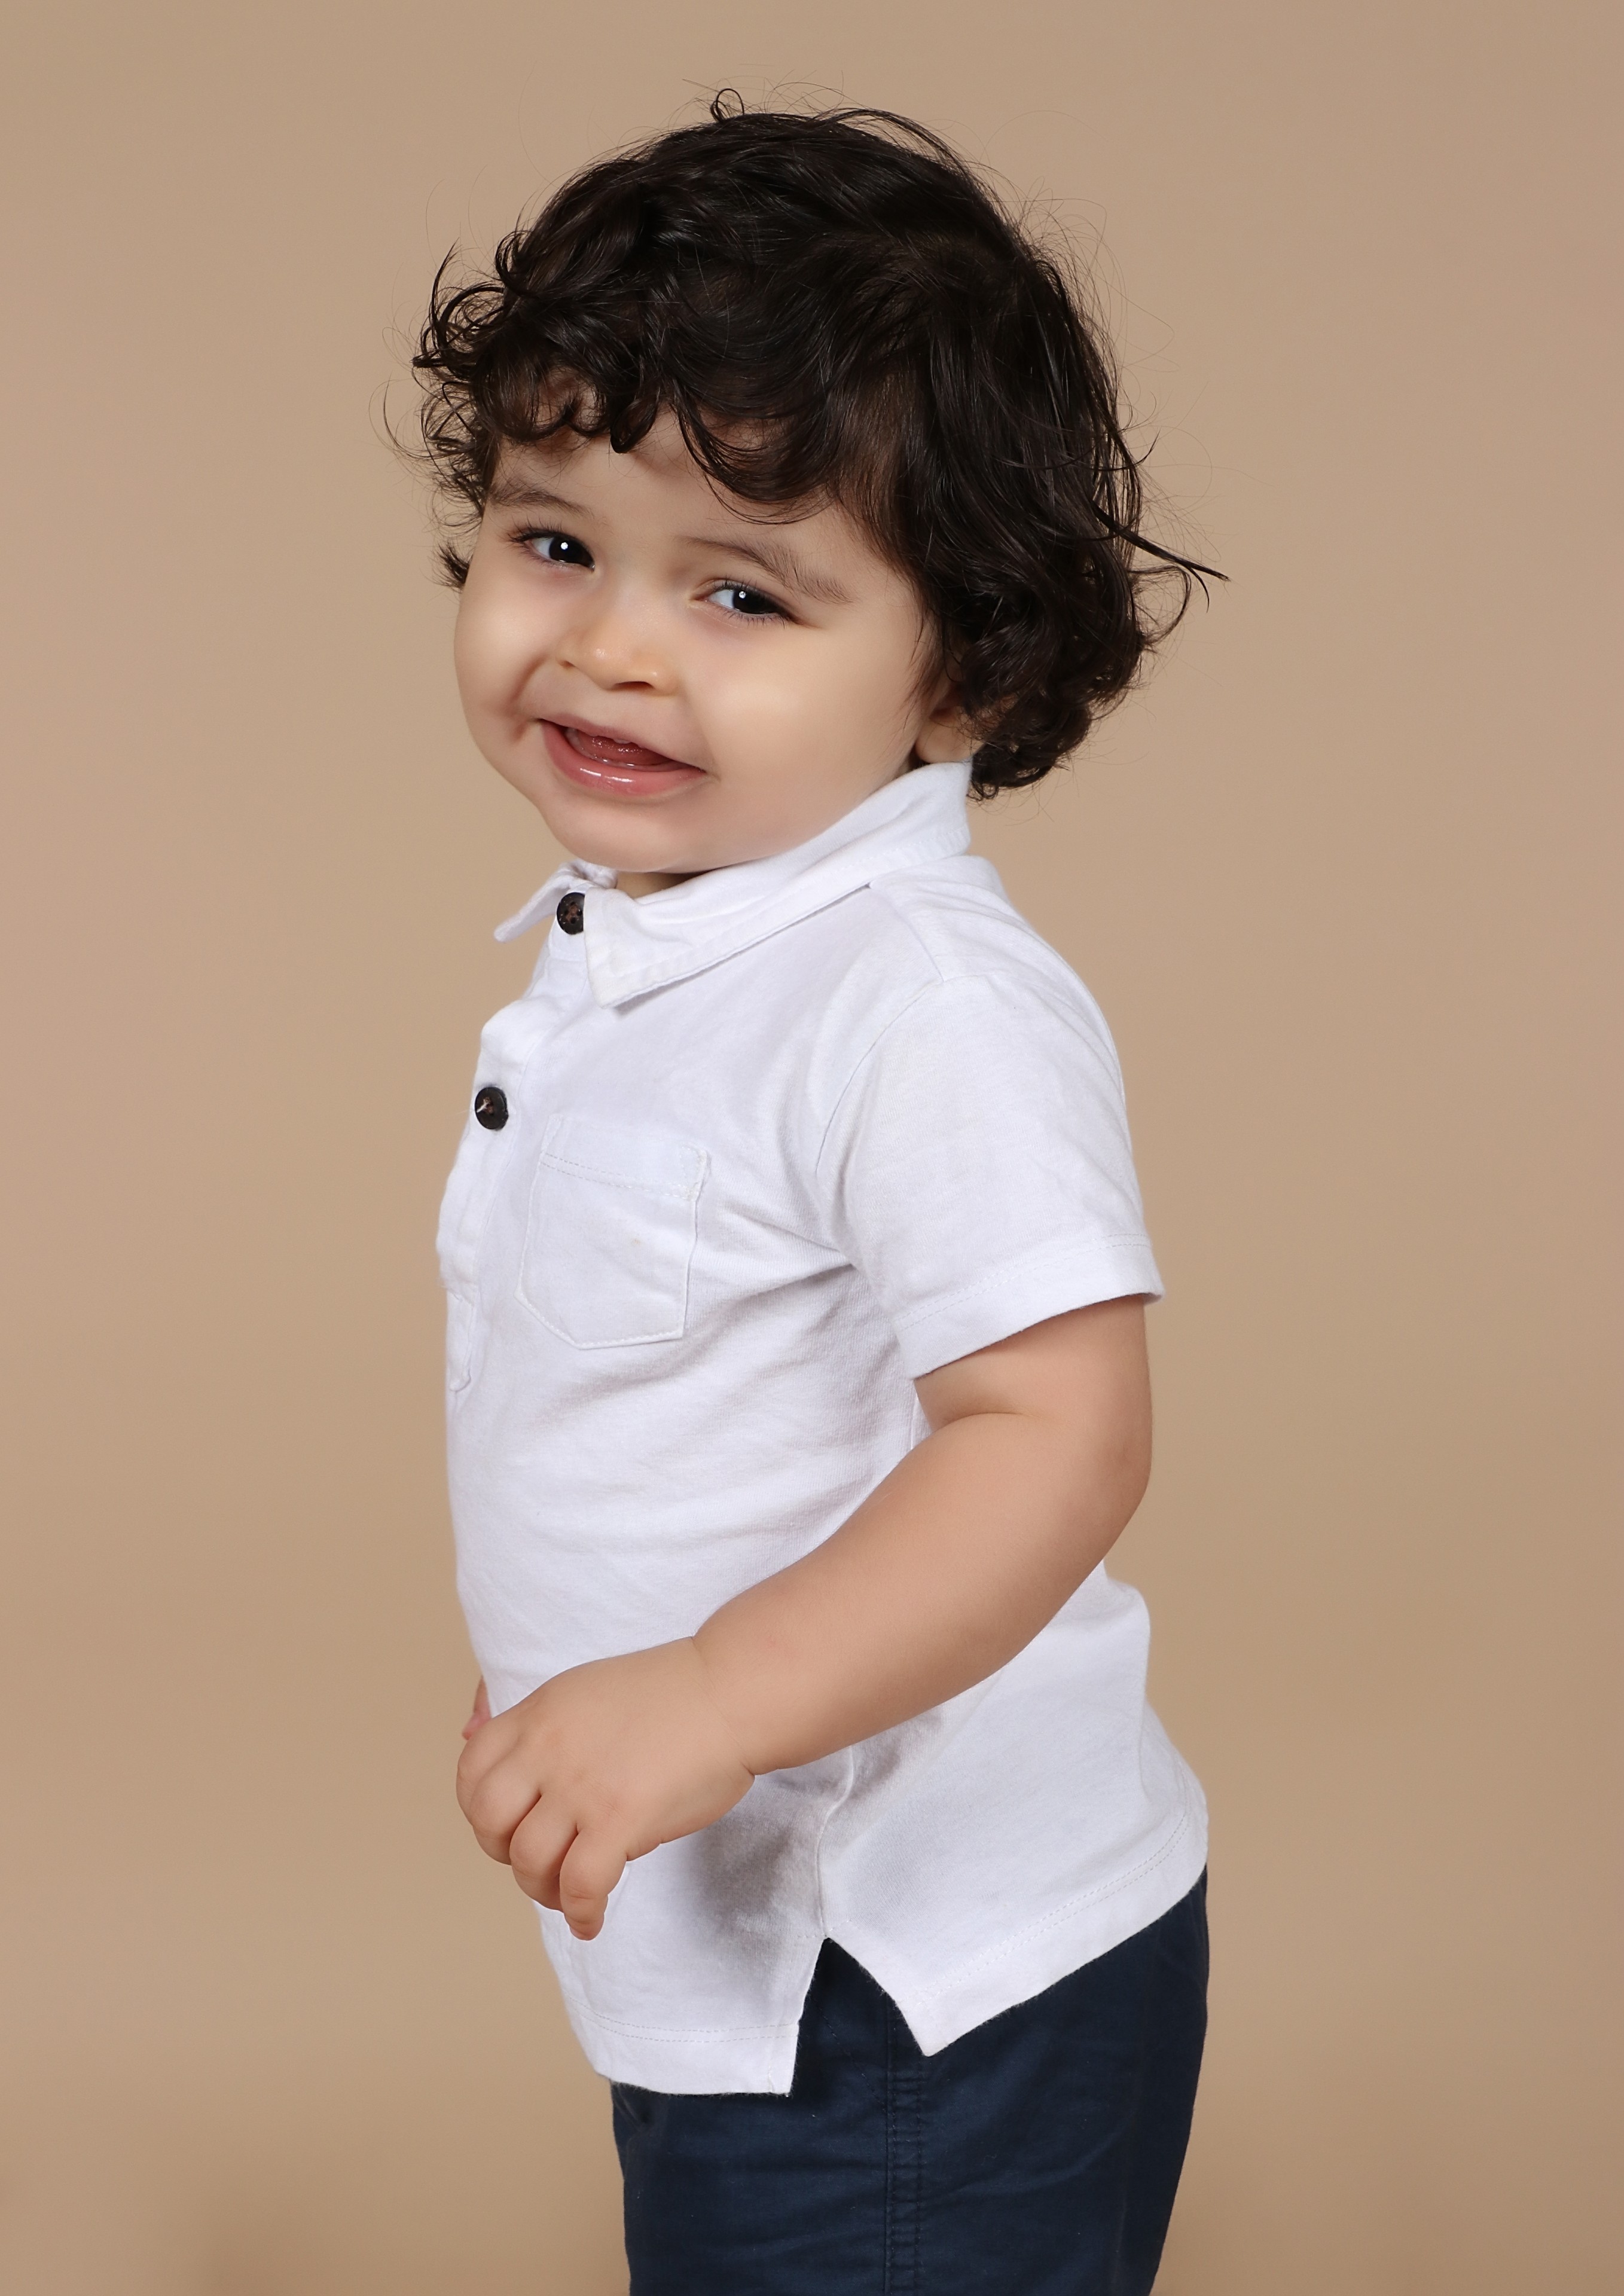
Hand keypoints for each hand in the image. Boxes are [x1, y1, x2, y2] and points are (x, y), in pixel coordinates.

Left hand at [455, 1641, 754, 1939]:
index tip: (507, 1826)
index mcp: (539, 1712)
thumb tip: (468, 1732)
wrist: (730, 1693)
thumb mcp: (584, 1690)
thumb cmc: (670, 1694)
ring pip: (529, 1861)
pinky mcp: (620, 1817)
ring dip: (544, 1891)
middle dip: (504, 1853)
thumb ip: (536, 1722)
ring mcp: (582, 1784)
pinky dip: (581, 1913)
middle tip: (538, 1860)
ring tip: (570, 1895)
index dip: (479, 1810)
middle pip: (489, 1822)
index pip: (471, 1770)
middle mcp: (550, 1746)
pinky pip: (580, 1885)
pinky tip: (592, 1920)